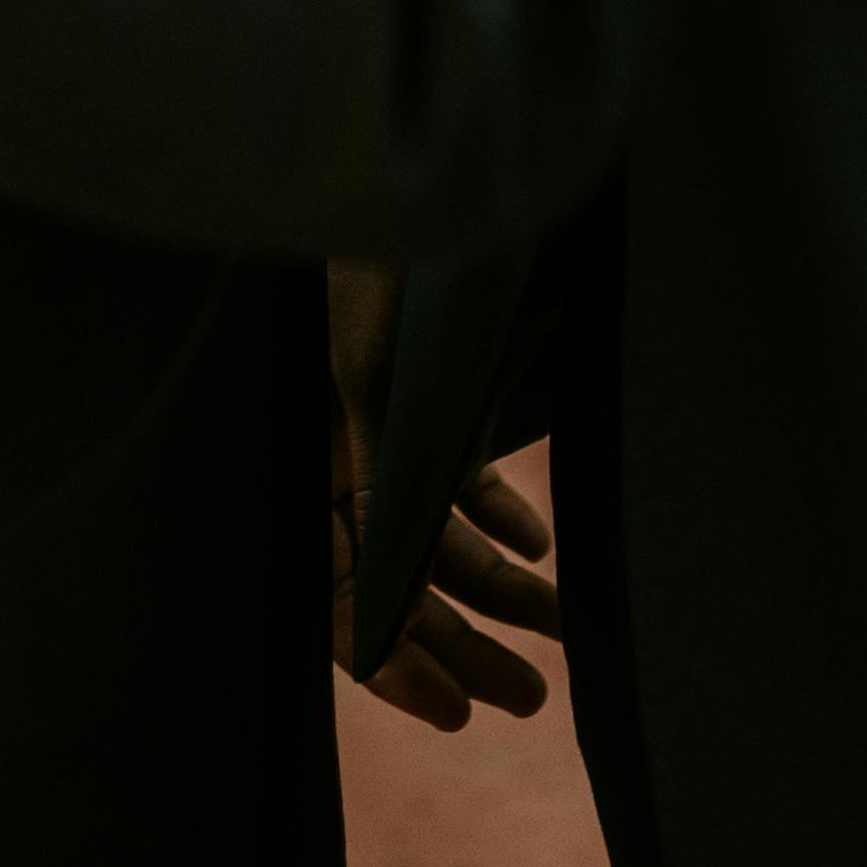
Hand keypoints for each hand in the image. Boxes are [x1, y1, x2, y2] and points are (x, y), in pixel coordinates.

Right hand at [330, 259, 563, 734]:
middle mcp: (326, 457)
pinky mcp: (403, 379)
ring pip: (430, 527)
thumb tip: (413, 605)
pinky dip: (487, 505)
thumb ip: (392, 476)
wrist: (381, 148)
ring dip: (495, 583)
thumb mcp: (368, 369)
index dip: (395, 664)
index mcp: (300, 469)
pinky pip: (440, 466)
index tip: (455, 717)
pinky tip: (535, 537)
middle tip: (534, 701)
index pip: (342, 600)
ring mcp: (363, 420)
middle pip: (396, 578)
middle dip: (463, 643)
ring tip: (565, 629)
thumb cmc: (366, 252)